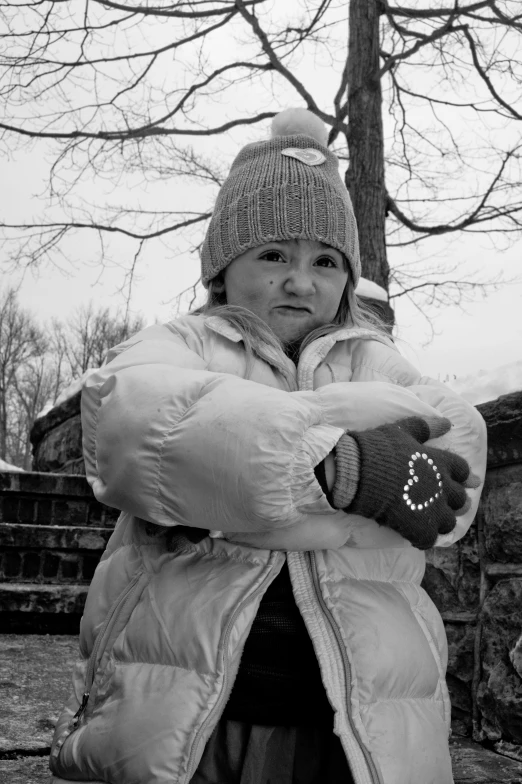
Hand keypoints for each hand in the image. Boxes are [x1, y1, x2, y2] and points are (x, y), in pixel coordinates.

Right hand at [339, 416, 478, 549]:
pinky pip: (429, 539)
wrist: (357, 472)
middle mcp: (442, 487)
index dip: (460, 476)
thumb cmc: (378, 448)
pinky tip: (413, 534)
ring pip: (448, 522)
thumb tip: (448, 423)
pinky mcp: (418, 528)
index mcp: (440, 463)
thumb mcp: (402, 430)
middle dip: (454, 501)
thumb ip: (426, 427)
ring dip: (440, 522)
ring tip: (428, 520)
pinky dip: (422, 538)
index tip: (457, 480)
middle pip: (461, 500)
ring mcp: (432, 510)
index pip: (463, 470)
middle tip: (441, 503)